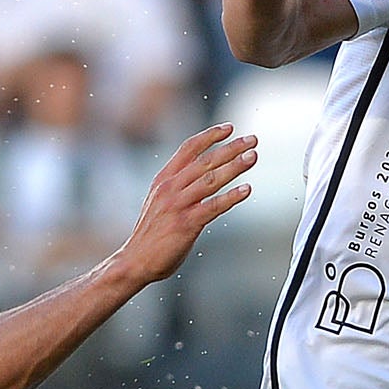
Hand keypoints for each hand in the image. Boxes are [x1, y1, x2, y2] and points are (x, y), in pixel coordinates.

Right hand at [111, 122, 255, 286]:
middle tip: (252, 139)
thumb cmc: (150, 234)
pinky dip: (231, 197)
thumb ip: (177, 187)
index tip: (229, 128)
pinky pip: (213, 206)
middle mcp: (170, 188)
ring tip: (253, 157)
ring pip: (211, 179)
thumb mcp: (159, 202)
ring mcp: (178, 205)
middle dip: (231, 148)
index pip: (188, 149)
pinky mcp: (186, 223)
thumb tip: (200, 176)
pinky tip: (246, 190)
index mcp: (163, 180)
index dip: (209, 136)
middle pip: (205, 160)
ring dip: (235, 166)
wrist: (135, 260)